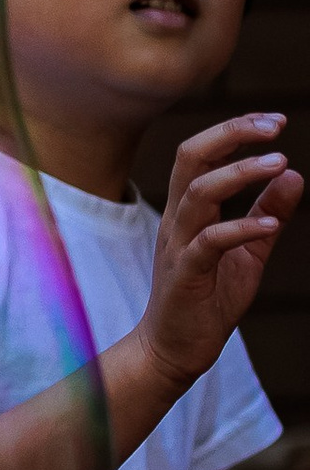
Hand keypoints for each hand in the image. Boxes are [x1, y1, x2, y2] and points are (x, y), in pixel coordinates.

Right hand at [139, 113, 300, 389]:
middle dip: (231, 134)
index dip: (236, 130)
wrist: (175, 348)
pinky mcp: (185, 275)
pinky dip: (239, 228)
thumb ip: (268, 213)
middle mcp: (178, 219)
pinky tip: (269, 225)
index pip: (202, 153)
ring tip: (279, 162)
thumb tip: (294, 174)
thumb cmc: (208, 298)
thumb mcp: (249, 250)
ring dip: (239, 173)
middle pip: (191, 158)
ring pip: (197, 193)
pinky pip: (208, 243)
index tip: (275, 121)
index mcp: (189, 209)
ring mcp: (178, 245)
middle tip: (274, 125)